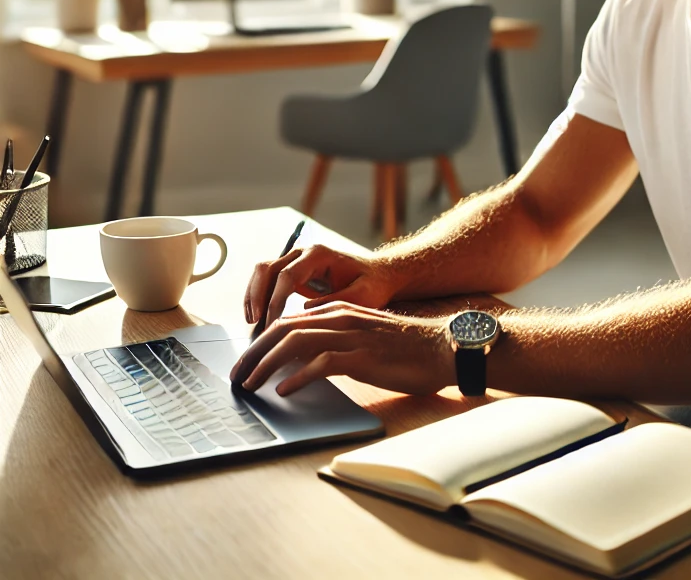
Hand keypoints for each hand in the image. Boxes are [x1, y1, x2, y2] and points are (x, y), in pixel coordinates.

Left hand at [229, 302, 452, 396]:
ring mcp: (352, 335)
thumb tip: (303, 361)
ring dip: (267, 364)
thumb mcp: (365, 337)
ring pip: (296, 342)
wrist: (443, 347)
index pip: (289, 320)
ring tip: (250, 385)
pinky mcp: (363, 356)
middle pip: (284, 329)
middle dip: (254, 352)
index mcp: (339, 310)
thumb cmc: (406, 348)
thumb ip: (336, 341)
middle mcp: (341, 317)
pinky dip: (299, 376)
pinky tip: (285, 390)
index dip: (261, 341)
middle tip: (237, 376)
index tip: (245, 362)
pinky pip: (322, 363)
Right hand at [243, 243, 396, 328]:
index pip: (287, 275)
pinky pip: (267, 281)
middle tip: (254, 325)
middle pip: (267, 268)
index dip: (275, 300)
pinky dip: (258, 298)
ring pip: (262, 272)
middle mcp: (304, 253)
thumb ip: (335, 302)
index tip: (271, 324)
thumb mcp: (362, 296)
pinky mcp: (293, 272)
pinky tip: (258, 319)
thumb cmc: (373, 285)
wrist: (378, 275)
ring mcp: (296, 261)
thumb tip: (303, 311)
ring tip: (252, 324)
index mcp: (319, 255)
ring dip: (253, 297)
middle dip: (257, 296)